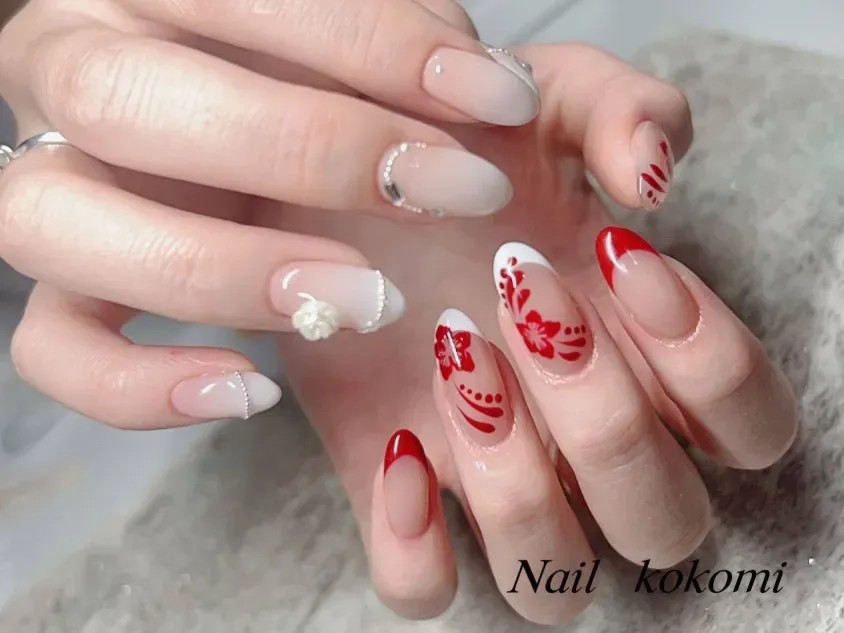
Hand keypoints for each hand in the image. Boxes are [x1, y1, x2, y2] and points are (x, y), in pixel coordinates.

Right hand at [0, 0, 542, 423]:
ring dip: (222, 273)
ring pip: (54, 224)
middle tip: (444, 193)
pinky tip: (252, 390)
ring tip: (365, 302)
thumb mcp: (359, 41)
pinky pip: (53, 349)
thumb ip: (405, 43)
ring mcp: (53, 186)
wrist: (250, 136)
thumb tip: (485, 92)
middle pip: (121, 99)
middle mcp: (71, 73)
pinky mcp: (64, 291)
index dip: (374, 44)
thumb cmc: (316, 79)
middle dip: (302, 151)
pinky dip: (137, 386)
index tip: (494, 101)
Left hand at [268, 49, 798, 623]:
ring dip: (519, 483)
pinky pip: (425, 592)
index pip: (750, 428)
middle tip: (524, 295)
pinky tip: (397, 447)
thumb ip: (624, 111)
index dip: (711, 363)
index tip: (615, 257)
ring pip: (554, 580)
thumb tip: (653, 177)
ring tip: (457, 357)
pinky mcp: (396, 493)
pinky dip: (416, 549)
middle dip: (604, 416)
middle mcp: (580, 439)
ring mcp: (491, 477)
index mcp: (645, 358)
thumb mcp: (546, 97)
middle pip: (664, 523)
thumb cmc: (454, 145)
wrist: (340, 174)